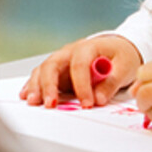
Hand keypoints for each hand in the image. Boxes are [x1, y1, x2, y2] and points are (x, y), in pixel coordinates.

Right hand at [19, 35, 141, 108]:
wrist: (118, 49)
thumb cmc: (121, 56)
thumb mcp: (125, 66)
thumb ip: (112, 82)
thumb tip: (98, 99)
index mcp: (88, 47)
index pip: (80, 64)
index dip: (82, 85)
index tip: (87, 104)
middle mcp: (70, 52)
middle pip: (53, 64)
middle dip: (49, 85)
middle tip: (50, 104)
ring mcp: (62, 60)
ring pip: (43, 70)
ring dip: (36, 86)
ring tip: (33, 102)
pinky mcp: (58, 71)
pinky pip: (41, 76)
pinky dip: (32, 85)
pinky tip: (26, 95)